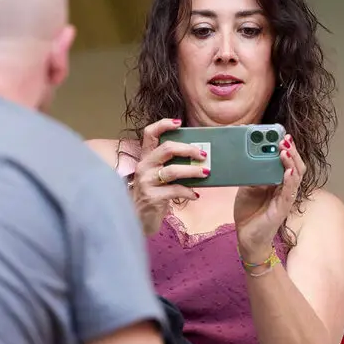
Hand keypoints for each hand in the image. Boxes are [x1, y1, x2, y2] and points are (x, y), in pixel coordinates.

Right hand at [130, 118, 207, 234]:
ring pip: (173, 170)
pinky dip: (189, 192)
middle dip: (188, 149)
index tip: (179, 123)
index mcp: (146, 158)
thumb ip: (171, 165)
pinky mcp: (152, 197)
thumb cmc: (152, 195)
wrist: (137, 220)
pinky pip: (175, 190)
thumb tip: (198, 160)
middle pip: (166, 148)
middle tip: (203, 155)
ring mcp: (146, 182)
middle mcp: (144, 167)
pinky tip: (195, 195)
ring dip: (193, 171)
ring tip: (205, 173)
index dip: (163, 124)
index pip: (149, 134)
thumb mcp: (157, 177)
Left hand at [234, 134, 304, 261]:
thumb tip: (250, 156)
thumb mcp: (247, 188)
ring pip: (295, 177)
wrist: (246, 237)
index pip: (287, 162)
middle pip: (296, 166)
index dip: (287, 148)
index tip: (282, 135)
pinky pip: (289, 193)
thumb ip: (252, 174)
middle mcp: (285, 188)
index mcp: (278, 182)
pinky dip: (289, 181)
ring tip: (285, 151)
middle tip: (285, 138)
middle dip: (292, 151)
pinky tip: (287, 172)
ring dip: (291, 162)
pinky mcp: (282, 209)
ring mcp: (285, 198)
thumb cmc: (249, 212)